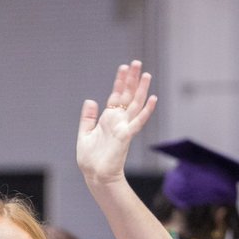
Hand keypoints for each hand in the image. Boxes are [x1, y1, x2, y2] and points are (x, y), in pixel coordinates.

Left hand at [76, 60, 157, 188]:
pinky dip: (146, 110)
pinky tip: (153, 98)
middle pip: (127, 96)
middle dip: (131, 80)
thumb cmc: (91, 159)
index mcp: (109, 119)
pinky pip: (138, 121)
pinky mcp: (126, 136)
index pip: (116, 96)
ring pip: (135, 104)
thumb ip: (88, 117)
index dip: (120, 81)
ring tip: (145, 74)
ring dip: (140, 90)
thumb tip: (90, 100)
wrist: (95, 175)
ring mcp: (124, 127)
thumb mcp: (85, 134)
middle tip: (136, 63)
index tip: (124, 67)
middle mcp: (118, 121)